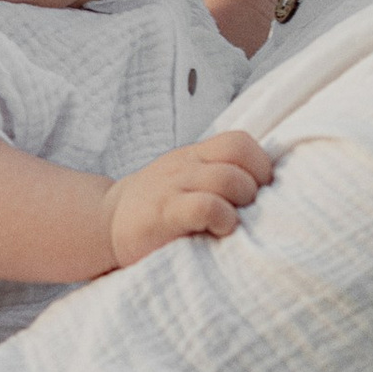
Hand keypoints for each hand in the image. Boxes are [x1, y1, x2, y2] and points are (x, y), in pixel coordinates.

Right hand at [103, 128, 275, 266]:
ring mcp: (174, 187)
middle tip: (250, 209)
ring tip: (235, 221)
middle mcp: (186, 164)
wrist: (104, 224)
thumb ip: (217, 176)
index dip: (260, 164)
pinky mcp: (164, 214)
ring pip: (227, 178)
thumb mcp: (185, 179)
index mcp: (195, 155)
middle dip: (257, 183)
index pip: (240, 140)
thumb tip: (268, 191)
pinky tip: (219, 231)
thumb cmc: (157, 207)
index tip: (261, 192)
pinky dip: (223, 219)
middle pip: (240, 153)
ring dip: (243, 201)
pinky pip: (205, 206)